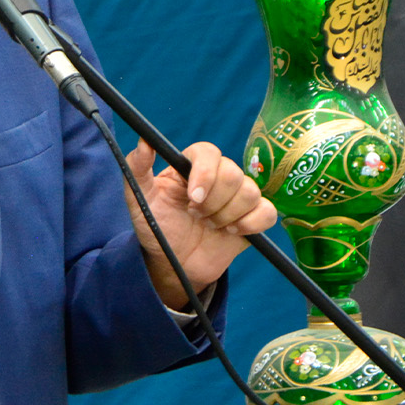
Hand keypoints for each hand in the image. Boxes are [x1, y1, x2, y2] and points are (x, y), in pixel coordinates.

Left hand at [124, 141, 276, 310]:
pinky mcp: (253, 217)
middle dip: (213, 202)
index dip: (205, 173)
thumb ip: (137, 168)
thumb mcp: (140, 200)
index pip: (209, 153)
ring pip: (250, 192)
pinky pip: (268, 212)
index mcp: (192, 167)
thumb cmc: (157, 228)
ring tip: (209, 226)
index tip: (193, 197)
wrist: (174, 263)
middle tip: (196, 216)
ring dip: (227, 216)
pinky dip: (251, 224)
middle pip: (233, 174)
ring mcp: (238, 196)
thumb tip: (144, 141)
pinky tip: (231, 232)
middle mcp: (218, 176)